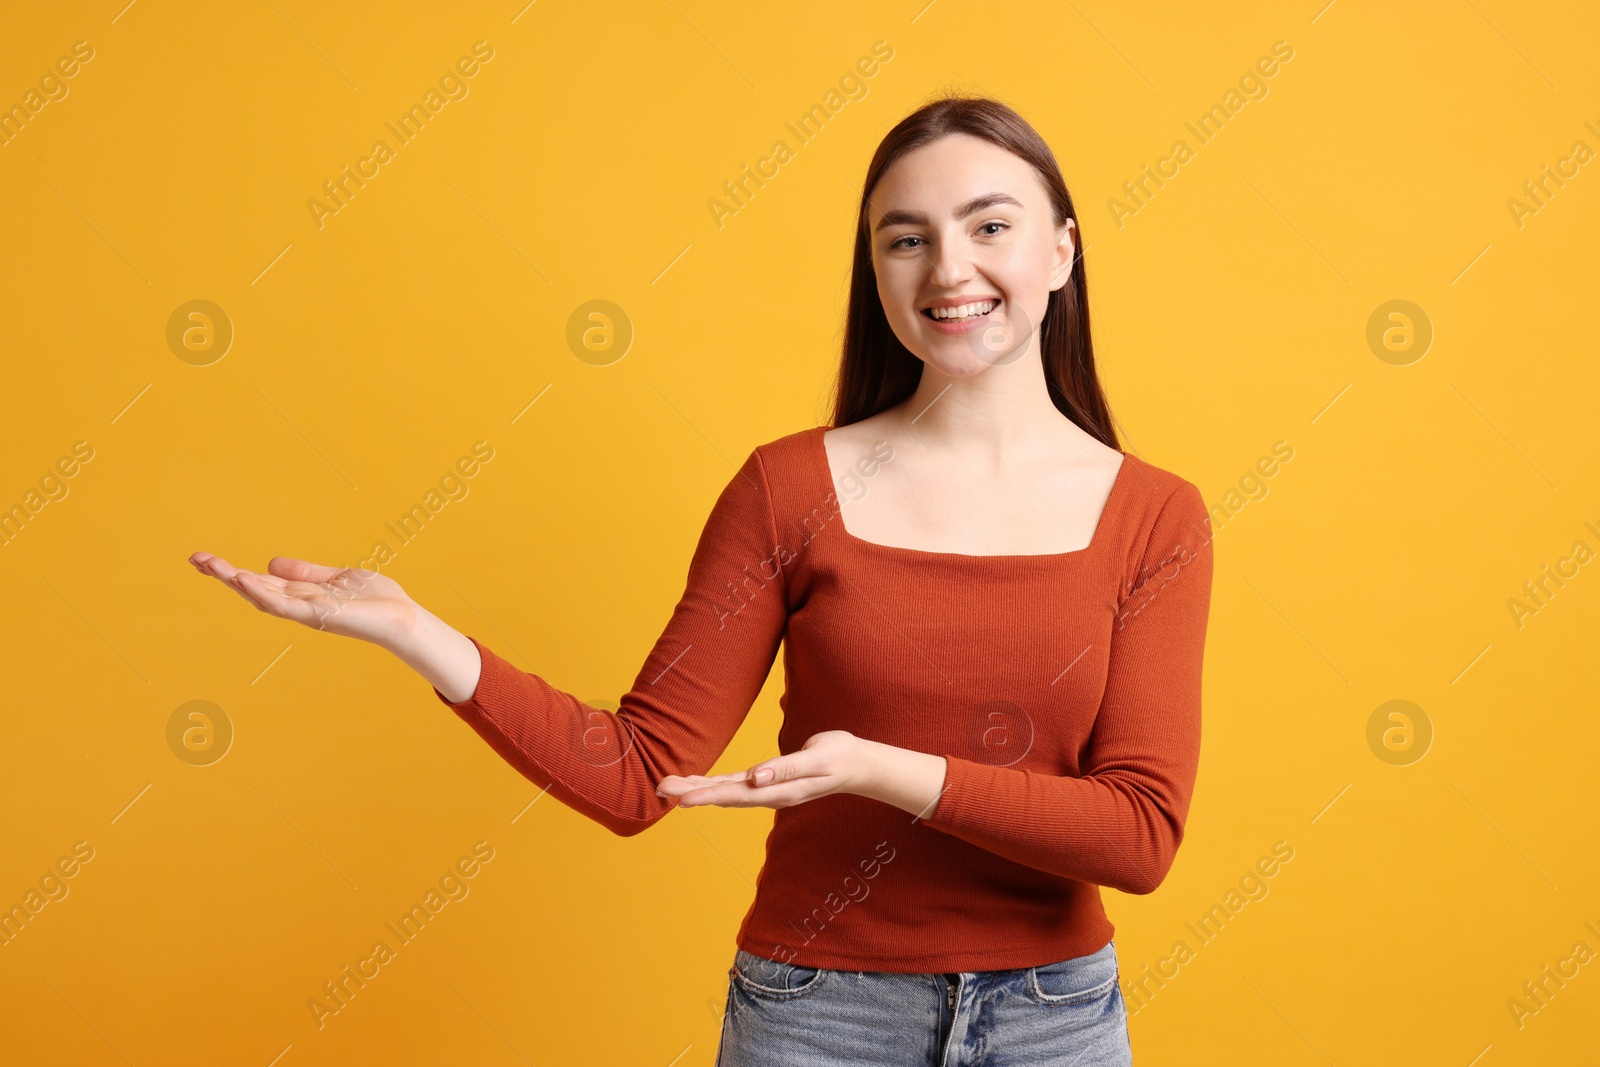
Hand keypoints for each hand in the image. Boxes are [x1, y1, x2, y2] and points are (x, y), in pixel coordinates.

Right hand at [189, 551, 420, 648]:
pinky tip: (244, 580)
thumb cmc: (375, 600)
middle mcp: (299, 606)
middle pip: (253, 590)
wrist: (402, 617)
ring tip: (211, 566)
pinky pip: (285, 605)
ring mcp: (306, 612)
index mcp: (302, 596)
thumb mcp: (338, 577)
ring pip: (262, 597)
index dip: (233, 572)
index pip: (260, 582)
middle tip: (195, 559)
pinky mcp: (318, 616)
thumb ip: (307, 573)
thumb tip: (270, 563)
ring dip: (235, 582)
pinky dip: (263, 594)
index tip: (205, 560)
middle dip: (224, 575)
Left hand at [656, 730, 865, 809]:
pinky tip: (695, 784)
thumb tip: (755, 778)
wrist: (856, 764)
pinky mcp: (767, 781)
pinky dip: (712, 784)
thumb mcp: (817, 760)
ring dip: (696, 789)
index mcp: (779, 790)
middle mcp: (768, 793)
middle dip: (691, 792)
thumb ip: (786, 769)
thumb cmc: (839, 756)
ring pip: (725, 791)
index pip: (737, 794)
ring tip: (667, 786)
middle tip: (659, 787)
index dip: (708, 795)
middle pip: (723, 795)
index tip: (682, 798)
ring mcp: (767, 789)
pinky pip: (734, 785)